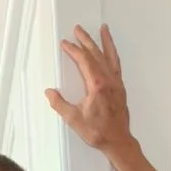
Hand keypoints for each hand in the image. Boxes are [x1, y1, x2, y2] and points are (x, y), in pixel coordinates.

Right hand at [46, 25, 132, 153]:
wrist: (118, 141)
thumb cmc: (97, 131)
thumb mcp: (74, 119)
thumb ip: (60, 104)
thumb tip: (49, 92)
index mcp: (97, 85)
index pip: (84, 61)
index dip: (74, 50)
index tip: (65, 44)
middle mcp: (108, 80)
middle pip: (96, 54)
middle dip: (86, 41)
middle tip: (78, 29)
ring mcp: (116, 83)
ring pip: (110, 57)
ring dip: (105, 42)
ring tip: (103, 29)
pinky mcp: (120, 88)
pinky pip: (116, 65)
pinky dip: (113, 54)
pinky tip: (110, 51)